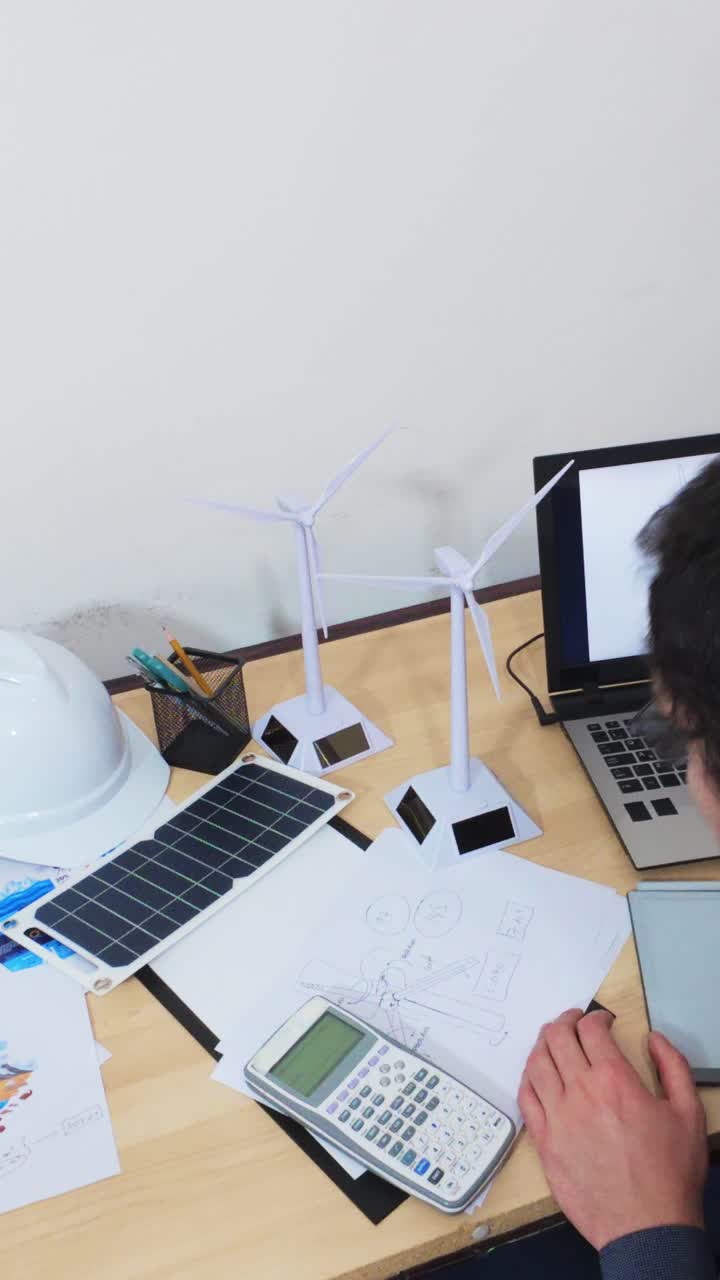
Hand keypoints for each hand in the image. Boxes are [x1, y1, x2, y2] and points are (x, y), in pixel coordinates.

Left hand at [518, 1009, 707, 1250]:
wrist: (646, 1227)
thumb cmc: (669, 1174)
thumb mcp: (689, 1113)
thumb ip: (674, 1067)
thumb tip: (655, 1040)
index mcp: (615, 1081)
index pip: (590, 1030)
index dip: (595, 1017)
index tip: (602, 1021)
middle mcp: (580, 1093)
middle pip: (557, 1038)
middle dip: (564, 1021)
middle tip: (572, 1020)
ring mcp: (557, 1118)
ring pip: (536, 1064)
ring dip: (542, 1044)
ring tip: (551, 1039)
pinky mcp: (544, 1142)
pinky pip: (526, 1098)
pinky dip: (528, 1078)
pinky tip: (536, 1074)